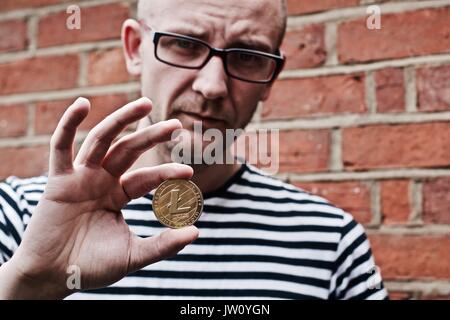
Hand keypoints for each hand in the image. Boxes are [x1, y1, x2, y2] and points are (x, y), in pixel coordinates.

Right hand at [0, 97, 197, 298]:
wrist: (53, 279)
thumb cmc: (91, 267)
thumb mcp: (133, 254)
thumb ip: (164, 244)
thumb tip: (197, 231)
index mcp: (118, 195)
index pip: (146, 177)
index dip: (166, 172)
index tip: (189, 172)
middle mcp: (101, 181)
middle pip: (128, 150)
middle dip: (151, 135)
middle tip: (176, 124)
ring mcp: (80, 178)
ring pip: (101, 140)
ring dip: (121, 120)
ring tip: (144, 103)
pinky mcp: (58, 180)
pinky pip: (60, 147)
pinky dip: (69, 124)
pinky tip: (82, 104)